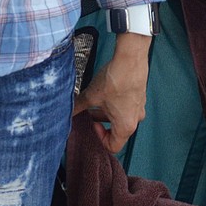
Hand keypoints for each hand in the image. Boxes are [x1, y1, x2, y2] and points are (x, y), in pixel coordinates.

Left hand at [73, 32, 150, 152]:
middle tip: (89, 111)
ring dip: (107, 110)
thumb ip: (78, 107)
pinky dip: (115, 101)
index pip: (113, 146)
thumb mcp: (91, 96)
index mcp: (126, 126)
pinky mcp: (139, 95)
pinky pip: (126, 105)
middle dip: (100, 121)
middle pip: (116, 130)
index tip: (91, 123)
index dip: (98, 138)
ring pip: (120, 116)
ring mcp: (139, 106)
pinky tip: (105, 89)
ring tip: (95, 98)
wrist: (130, 58)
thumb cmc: (114, 81)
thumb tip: (65, 113)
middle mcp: (135, 119)